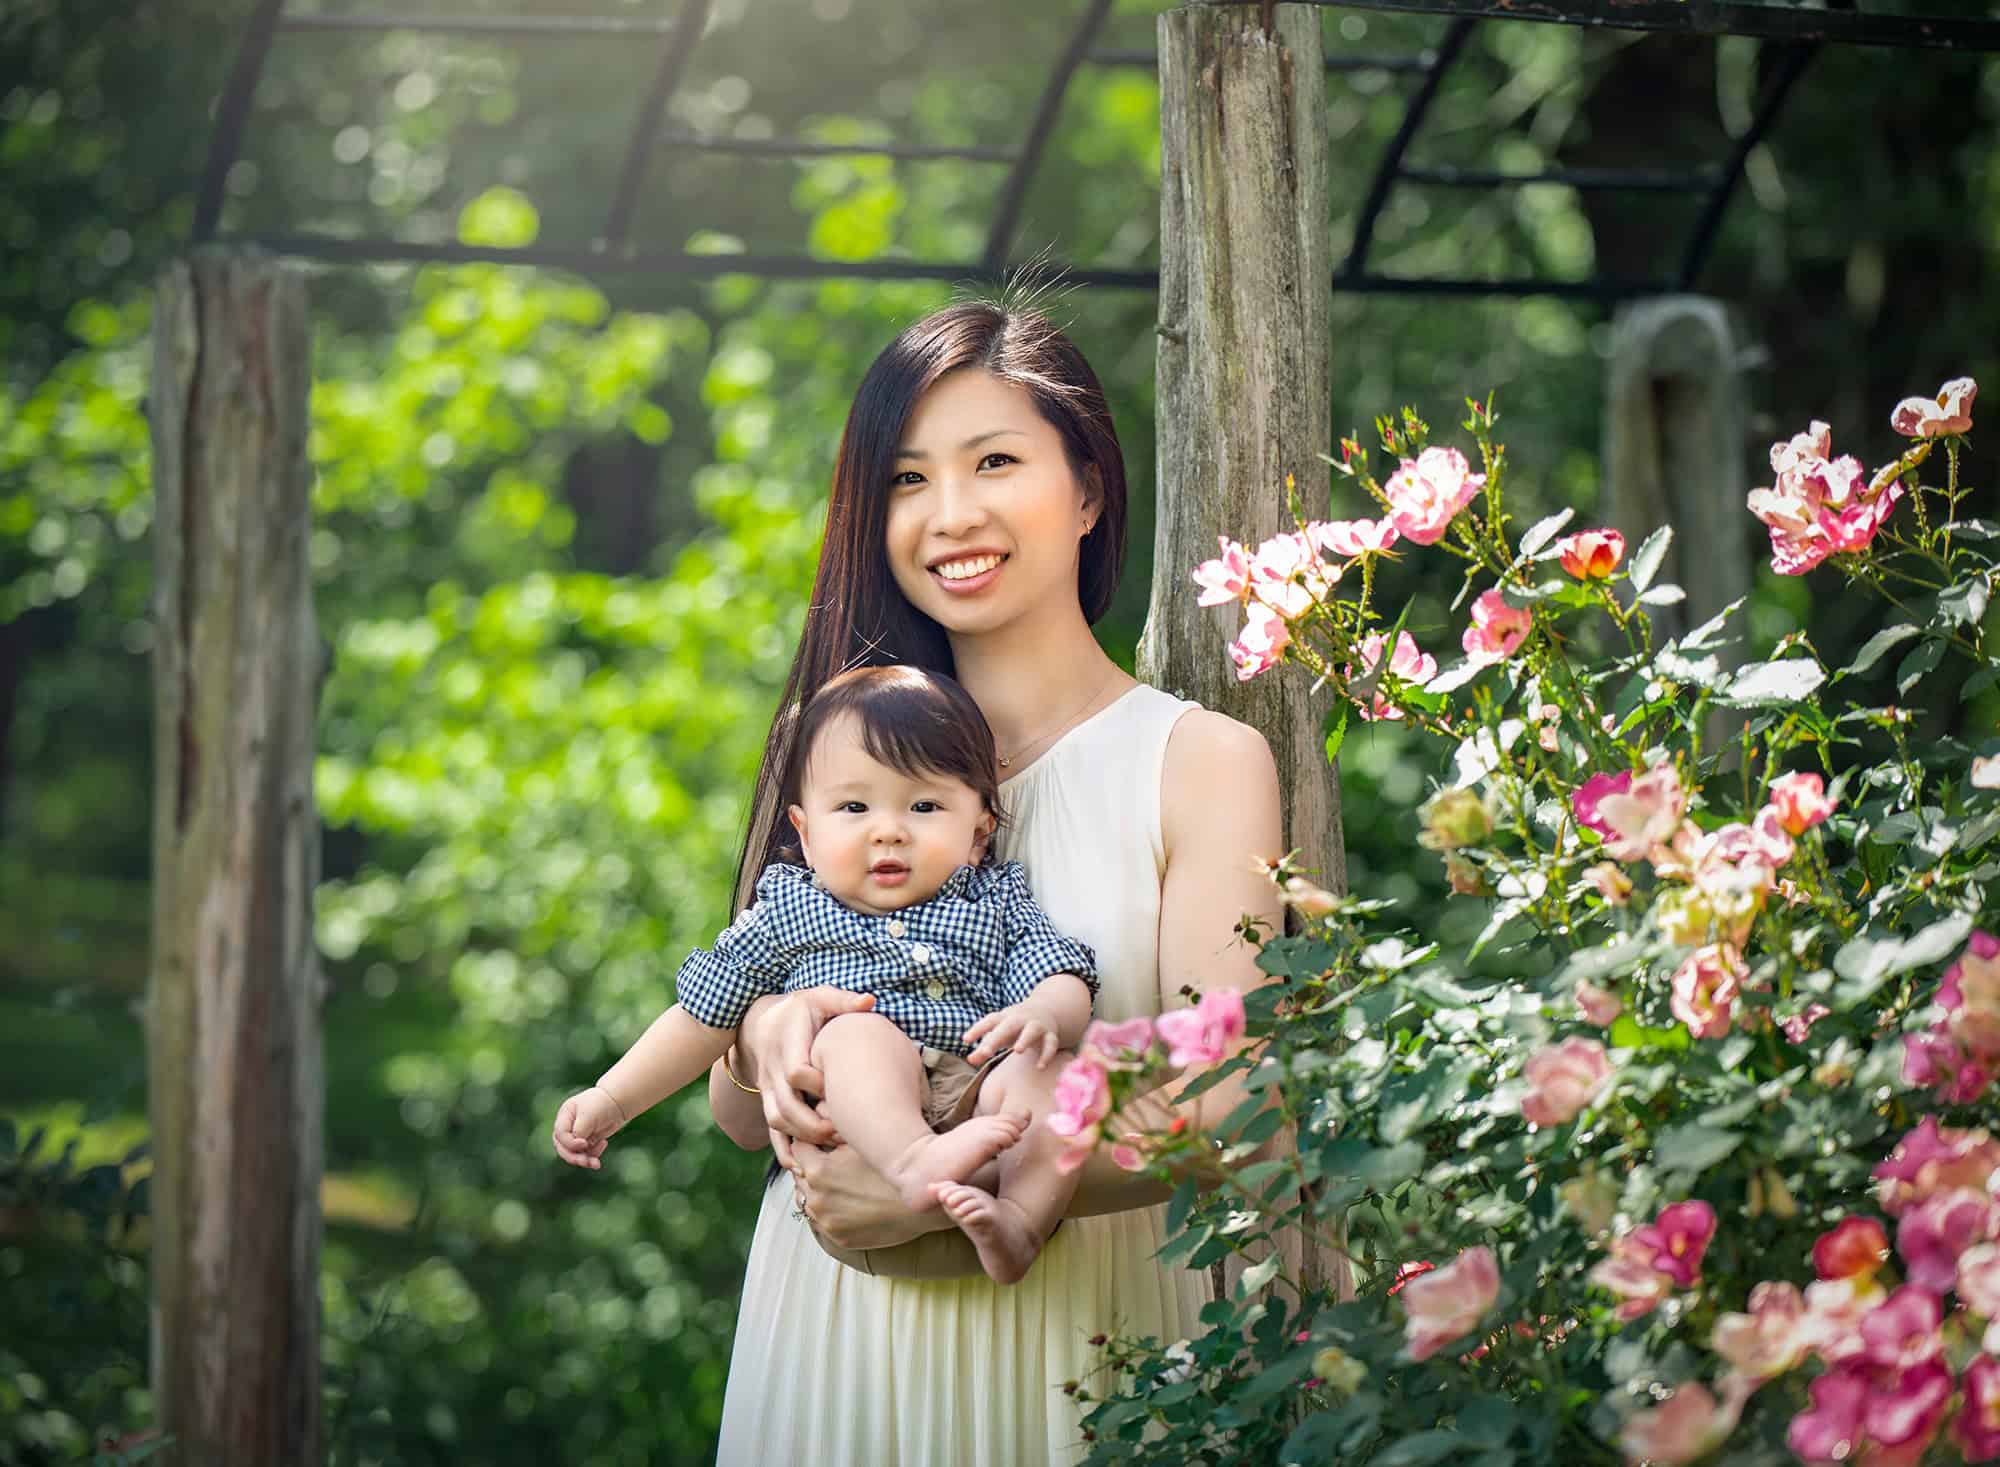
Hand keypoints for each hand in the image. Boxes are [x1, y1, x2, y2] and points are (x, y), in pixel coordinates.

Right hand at [552, 1086, 626, 1169]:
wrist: (617, 1102)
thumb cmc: (601, 1104)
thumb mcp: (589, 1115)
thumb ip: (579, 1131)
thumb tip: (577, 1147)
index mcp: (564, 1116)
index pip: (560, 1135)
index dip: (570, 1143)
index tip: (584, 1143)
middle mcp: (567, 1127)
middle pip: (563, 1148)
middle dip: (574, 1157)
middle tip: (586, 1162)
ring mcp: (576, 1135)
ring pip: (574, 1154)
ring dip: (585, 1160)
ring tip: (596, 1163)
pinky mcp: (586, 1141)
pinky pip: (585, 1154)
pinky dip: (593, 1154)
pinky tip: (604, 1144)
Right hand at [738, 986, 877, 1161]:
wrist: (762, 1022)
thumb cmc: (802, 1009)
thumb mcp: (820, 997)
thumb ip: (843, 1000)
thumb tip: (869, 1002)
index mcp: (787, 1042)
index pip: (796, 1071)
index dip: (818, 1084)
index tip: (843, 1089)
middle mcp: (773, 1068)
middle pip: (785, 1104)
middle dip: (812, 1124)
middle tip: (844, 1133)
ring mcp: (767, 1088)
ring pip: (777, 1121)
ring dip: (803, 1138)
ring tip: (833, 1146)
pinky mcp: (767, 1101)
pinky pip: (771, 1131)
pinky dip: (785, 1150)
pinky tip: (803, 1166)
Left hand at [792, 1142, 942, 1251]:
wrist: (922, 1203)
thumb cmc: (894, 1166)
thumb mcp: (861, 1141)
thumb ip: (832, 1130)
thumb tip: (815, 1115)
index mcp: (818, 1171)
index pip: (797, 1149)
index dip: (810, 1140)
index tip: (821, 1138)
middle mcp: (817, 1199)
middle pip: (800, 1175)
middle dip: (812, 1165)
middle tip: (833, 1159)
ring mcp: (827, 1222)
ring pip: (808, 1200)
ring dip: (818, 1190)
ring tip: (842, 1181)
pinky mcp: (839, 1238)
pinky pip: (823, 1222)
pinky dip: (830, 1210)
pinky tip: (849, 1200)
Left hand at [963, 1000, 1064, 1067]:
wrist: (1044, 1010)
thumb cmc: (1014, 1027)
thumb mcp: (999, 1034)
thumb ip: (984, 1048)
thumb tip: (969, 1060)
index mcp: (1005, 1018)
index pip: (989, 1021)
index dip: (977, 1029)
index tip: (965, 1040)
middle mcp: (1020, 1019)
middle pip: (1008, 1026)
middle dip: (996, 1038)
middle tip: (985, 1052)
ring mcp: (1036, 1026)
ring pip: (1031, 1030)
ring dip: (1025, 1039)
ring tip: (1017, 1051)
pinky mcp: (1050, 1035)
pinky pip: (1050, 1044)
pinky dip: (1046, 1054)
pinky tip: (1040, 1067)